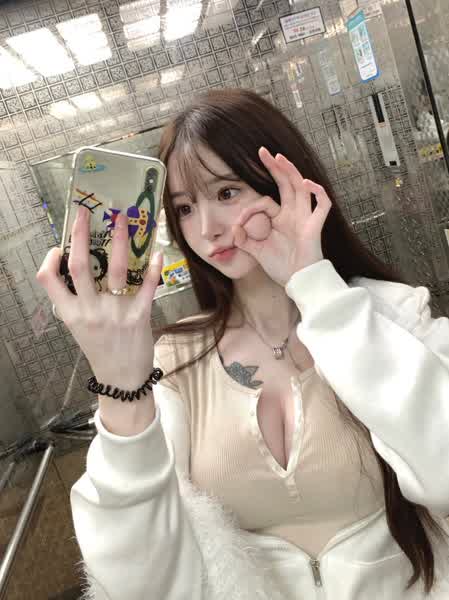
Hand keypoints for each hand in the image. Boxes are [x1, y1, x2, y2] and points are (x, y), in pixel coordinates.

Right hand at [36, 206, 162, 391]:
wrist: (122, 378)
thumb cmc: (100, 348)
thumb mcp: (79, 326)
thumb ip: (77, 300)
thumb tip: (83, 264)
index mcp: (70, 313)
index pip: (48, 280)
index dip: (49, 258)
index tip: (58, 245)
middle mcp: (89, 311)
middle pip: (80, 265)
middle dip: (81, 235)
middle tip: (85, 212)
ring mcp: (114, 313)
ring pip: (114, 269)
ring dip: (120, 241)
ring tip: (123, 220)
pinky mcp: (139, 316)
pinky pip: (146, 286)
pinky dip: (152, 267)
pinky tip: (156, 252)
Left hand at [232, 146, 331, 286]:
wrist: (298, 282)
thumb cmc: (282, 267)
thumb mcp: (257, 252)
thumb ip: (244, 240)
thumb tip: (233, 229)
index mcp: (280, 219)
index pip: (265, 202)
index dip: (250, 208)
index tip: (238, 223)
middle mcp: (293, 215)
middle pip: (287, 184)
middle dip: (276, 167)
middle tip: (264, 152)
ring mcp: (305, 218)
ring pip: (302, 188)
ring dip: (291, 172)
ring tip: (279, 158)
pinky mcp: (314, 226)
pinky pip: (322, 205)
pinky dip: (317, 192)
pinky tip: (307, 183)